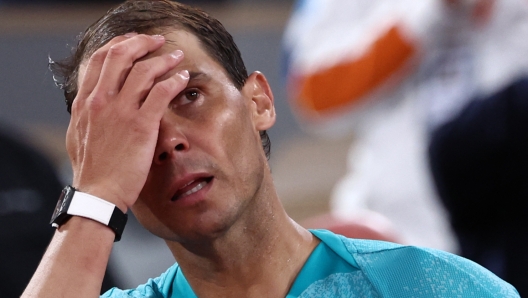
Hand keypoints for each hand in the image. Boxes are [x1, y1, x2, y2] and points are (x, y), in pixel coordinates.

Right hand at [66, 33, 188, 211]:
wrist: (98, 194)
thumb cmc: (92, 169)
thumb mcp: (78, 135)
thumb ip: (86, 114)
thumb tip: (93, 102)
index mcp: (85, 102)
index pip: (100, 59)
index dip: (119, 44)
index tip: (134, 41)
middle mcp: (100, 101)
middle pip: (120, 55)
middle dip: (141, 42)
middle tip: (158, 40)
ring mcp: (120, 112)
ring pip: (143, 70)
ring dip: (163, 59)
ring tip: (177, 57)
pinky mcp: (140, 125)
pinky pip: (161, 92)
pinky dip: (174, 81)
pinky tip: (183, 78)